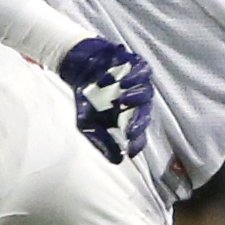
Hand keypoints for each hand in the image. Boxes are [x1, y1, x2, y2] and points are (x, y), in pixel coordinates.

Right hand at [58, 37, 153, 163]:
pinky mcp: (134, 64)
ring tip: (123, 99)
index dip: (137, 141)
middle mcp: (135, 101)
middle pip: (144, 113)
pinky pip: (142, 70)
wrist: (77, 67)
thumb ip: (102, 141)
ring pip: (146, 92)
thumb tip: (117, 161)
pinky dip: (136, 76)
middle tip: (130, 131)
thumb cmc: (85, 96)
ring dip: (137, 97)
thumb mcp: (88, 123)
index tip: (131, 150)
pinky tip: (124, 82)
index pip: (138, 131)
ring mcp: (136, 82)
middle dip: (138, 122)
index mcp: (126, 116)